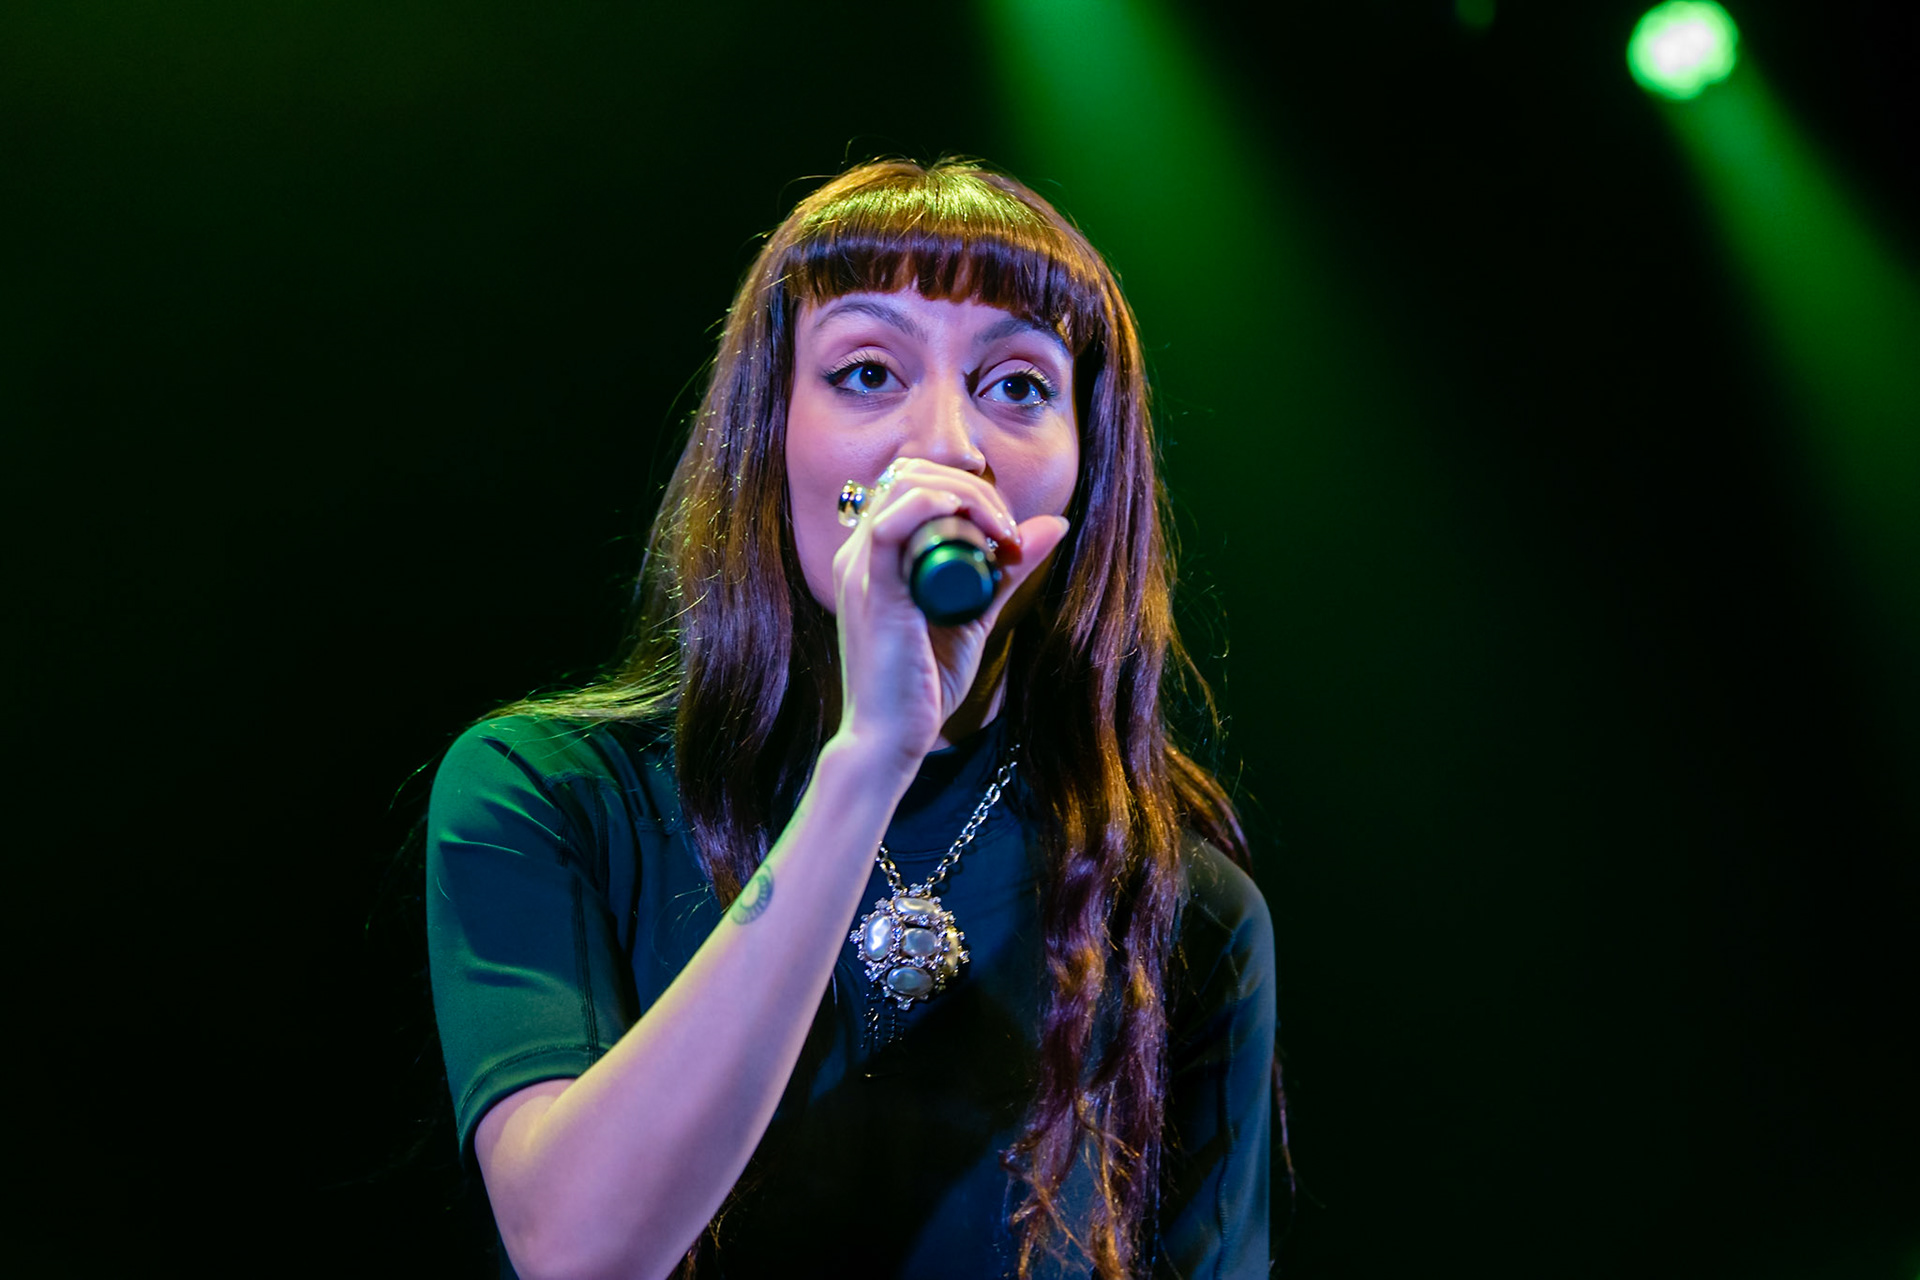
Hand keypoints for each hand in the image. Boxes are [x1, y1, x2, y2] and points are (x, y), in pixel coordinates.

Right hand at [830, 457, 1070, 761]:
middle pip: (912, 474)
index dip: (965, 487)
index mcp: (875, 554)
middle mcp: (859, 553)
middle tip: (1009, 530)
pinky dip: (931, 506)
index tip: (1007, 528)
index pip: (912, 481)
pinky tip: (966, 516)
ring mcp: (861, 570)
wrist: (891, 740)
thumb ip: (1007, 572)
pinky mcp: (873, 594)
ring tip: (999, 533)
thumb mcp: (975, 615)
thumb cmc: (923, 683)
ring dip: (966, 496)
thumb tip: (1052, 525)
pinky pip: (890, 527)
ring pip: (906, 487)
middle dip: (973, 489)